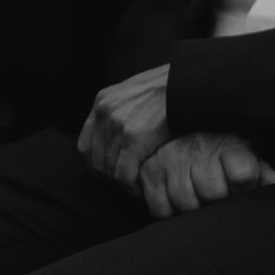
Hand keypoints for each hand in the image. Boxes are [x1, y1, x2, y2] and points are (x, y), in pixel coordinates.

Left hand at [77, 63, 172, 187]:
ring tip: (134, 187)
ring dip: (121, 184)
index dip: (96, 164)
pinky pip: (123, 175)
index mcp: (103, 101)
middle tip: (125, 184)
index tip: (111, 173)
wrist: (189, 85)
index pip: (85, 144)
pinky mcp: (133, 139)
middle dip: (108, 177)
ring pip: (108, 170)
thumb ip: (123, 107)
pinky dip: (130, 187)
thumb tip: (121, 128)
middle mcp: (104, 112)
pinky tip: (140, 190)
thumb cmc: (171, 89)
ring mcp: (117, 126)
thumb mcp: (137, 91)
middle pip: (94, 160)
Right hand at [136, 132, 274, 218]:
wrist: (181, 132)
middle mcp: (198, 149)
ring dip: (193, 209)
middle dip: (217, 201)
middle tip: (217, 198)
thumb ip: (264, 173)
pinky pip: (160, 208)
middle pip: (213, 193)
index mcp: (228, 145)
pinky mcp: (149, 173)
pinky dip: (169, 212)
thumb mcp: (247, 158)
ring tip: (198, 201)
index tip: (241, 186)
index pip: (243, 174)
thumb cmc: (222, 154)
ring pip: (185, 203)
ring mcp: (170, 160)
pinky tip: (176, 202)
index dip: (244, 188)